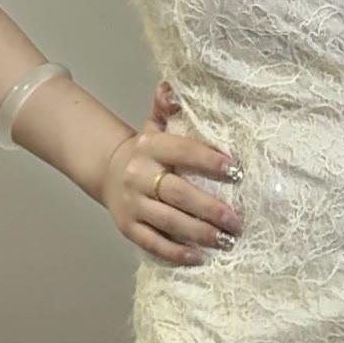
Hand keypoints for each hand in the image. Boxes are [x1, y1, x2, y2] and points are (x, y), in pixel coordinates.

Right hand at [101, 82, 243, 265]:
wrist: (106, 170)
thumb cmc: (145, 150)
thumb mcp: (154, 126)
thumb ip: (165, 107)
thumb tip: (171, 86)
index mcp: (150, 147)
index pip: (183, 152)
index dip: (209, 161)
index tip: (236, 171)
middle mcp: (139, 175)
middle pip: (178, 193)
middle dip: (210, 208)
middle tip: (237, 220)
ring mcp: (132, 204)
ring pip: (168, 221)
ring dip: (199, 233)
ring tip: (226, 240)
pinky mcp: (127, 227)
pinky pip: (153, 242)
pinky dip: (176, 252)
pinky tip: (198, 256)